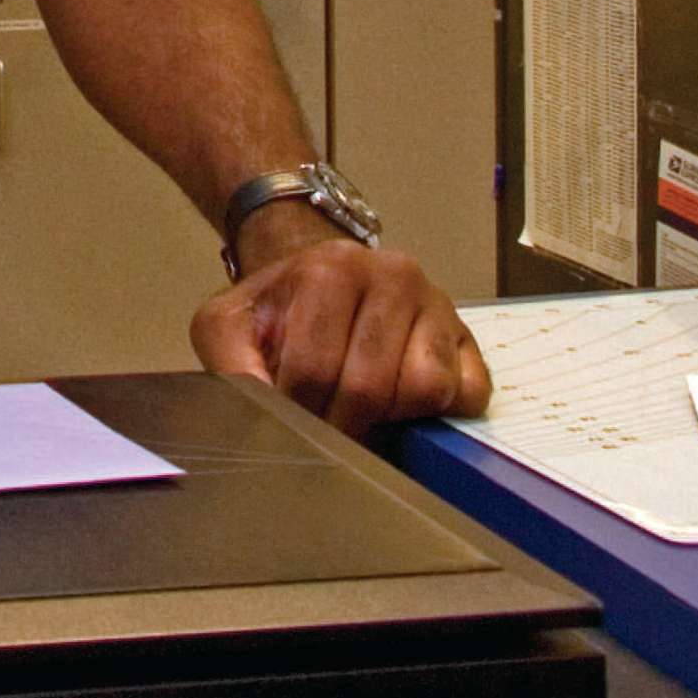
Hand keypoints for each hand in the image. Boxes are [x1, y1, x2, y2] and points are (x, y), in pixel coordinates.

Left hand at [189, 219, 491, 435]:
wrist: (321, 283)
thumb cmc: (279, 312)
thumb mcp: (229, 326)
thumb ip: (231, 364)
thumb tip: (264, 418)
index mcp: (331, 266)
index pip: (315, 368)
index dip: (298, 412)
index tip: (290, 423)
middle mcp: (393, 274)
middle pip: (369, 386)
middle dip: (341, 424)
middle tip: (326, 431)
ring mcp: (437, 304)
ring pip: (424, 389)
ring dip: (389, 417)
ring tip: (361, 410)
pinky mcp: (468, 339)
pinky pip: (465, 394)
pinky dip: (436, 413)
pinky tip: (402, 404)